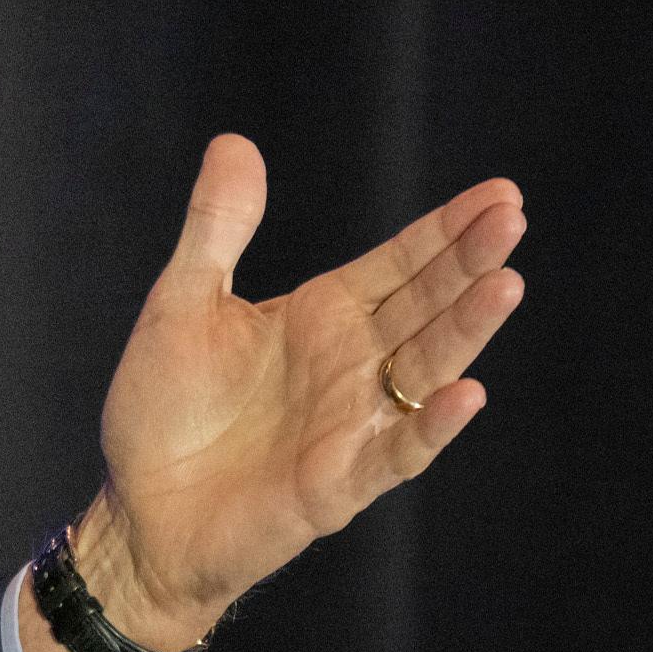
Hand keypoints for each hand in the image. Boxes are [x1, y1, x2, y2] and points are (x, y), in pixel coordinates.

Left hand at [85, 133, 526, 647]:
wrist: (140, 510)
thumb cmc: (163, 410)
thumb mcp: (181, 303)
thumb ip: (215, 229)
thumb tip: (235, 142)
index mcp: (320, 316)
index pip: (399, 264)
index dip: (446, 231)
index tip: (500, 194)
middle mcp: (350, 365)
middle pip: (424, 306)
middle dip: (467, 262)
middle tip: (512, 217)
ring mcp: (352, 424)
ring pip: (425, 369)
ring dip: (465, 330)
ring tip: (506, 284)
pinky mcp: (338, 484)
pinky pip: (396, 452)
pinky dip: (431, 425)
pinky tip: (467, 393)